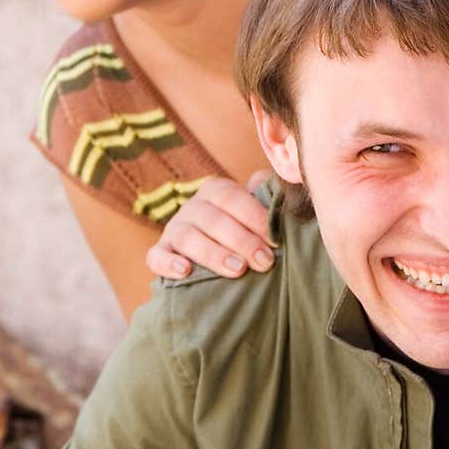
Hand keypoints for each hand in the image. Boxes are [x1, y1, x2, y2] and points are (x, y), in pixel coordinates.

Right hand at [145, 173, 275, 280]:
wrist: (214, 251)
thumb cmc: (243, 230)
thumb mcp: (256, 210)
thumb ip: (269, 194)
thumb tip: (292, 177)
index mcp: (215, 191)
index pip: (234, 198)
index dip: (255, 218)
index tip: (276, 241)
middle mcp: (192, 206)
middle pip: (213, 219)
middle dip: (242, 241)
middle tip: (265, 262)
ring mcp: (173, 229)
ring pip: (188, 237)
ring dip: (213, 253)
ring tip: (237, 270)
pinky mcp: (159, 252)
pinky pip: (156, 256)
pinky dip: (168, 263)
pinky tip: (185, 272)